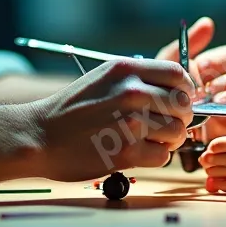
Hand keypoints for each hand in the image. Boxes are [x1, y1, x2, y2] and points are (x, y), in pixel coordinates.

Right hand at [29, 58, 194, 180]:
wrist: (39, 135)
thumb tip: (179, 90)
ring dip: (168, 140)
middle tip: (165, 125)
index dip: (185, 89)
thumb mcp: (105, 78)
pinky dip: (154, 157)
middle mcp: (131, 91)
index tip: (179, 100)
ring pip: (177, 132)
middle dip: (179, 117)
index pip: (178, 74)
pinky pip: (163, 156)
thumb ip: (140, 79)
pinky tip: (136, 152)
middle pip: (183, 104)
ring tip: (148, 140)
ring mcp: (130, 122)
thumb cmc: (73, 108)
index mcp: (126, 69)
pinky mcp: (126, 151)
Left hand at [155, 16, 225, 139]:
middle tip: (209, 85)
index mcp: (222, 66)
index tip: (201, 66)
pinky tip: (221, 109)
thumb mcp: (173, 68)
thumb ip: (188, 45)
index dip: (219, 59)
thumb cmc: (173, 95)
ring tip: (215, 98)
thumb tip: (208, 22)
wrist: (173, 128)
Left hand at [198, 132, 225, 195]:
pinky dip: (218, 185)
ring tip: (214, 171)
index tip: (211, 150)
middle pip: (213, 159)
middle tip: (208, 161)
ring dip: (211, 172)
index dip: (210, 148)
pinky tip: (219, 182)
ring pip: (217, 173)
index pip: (217, 144)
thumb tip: (219, 147)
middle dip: (207, 161)